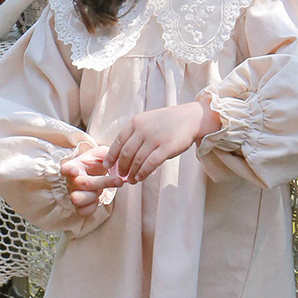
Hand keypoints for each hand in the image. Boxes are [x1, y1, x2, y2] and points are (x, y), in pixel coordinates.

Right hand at [60, 146, 122, 215]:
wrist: (94, 174)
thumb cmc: (96, 163)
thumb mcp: (101, 154)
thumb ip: (107, 154)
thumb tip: (113, 159)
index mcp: (74, 166)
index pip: (66, 168)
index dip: (69, 170)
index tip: (74, 171)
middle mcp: (71, 181)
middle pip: (82, 184)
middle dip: (103, 183)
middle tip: (118, 180)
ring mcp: (73, 194)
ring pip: (78, 200)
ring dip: (94, 195)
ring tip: (101, 190)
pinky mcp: (78, 206)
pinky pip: (83, 211)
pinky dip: (92, 207)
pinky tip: (98, 199)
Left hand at [103, 98, 220, 183]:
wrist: (190, 118)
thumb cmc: (168, 122)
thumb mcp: (147, 121)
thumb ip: (135, 134)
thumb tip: (123, 155)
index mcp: (136, 122)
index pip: (118, 141)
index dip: (111, 155)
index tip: (107, 165)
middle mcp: (143, 130)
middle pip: (126, 153)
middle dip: (121, 167)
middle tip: (121, 175)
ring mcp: (155, 138)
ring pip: (137, 160)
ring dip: (132, 172)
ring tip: (131, 180)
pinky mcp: (166, 148)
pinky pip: (150, 164)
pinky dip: (143, 173)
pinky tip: (140, 178)